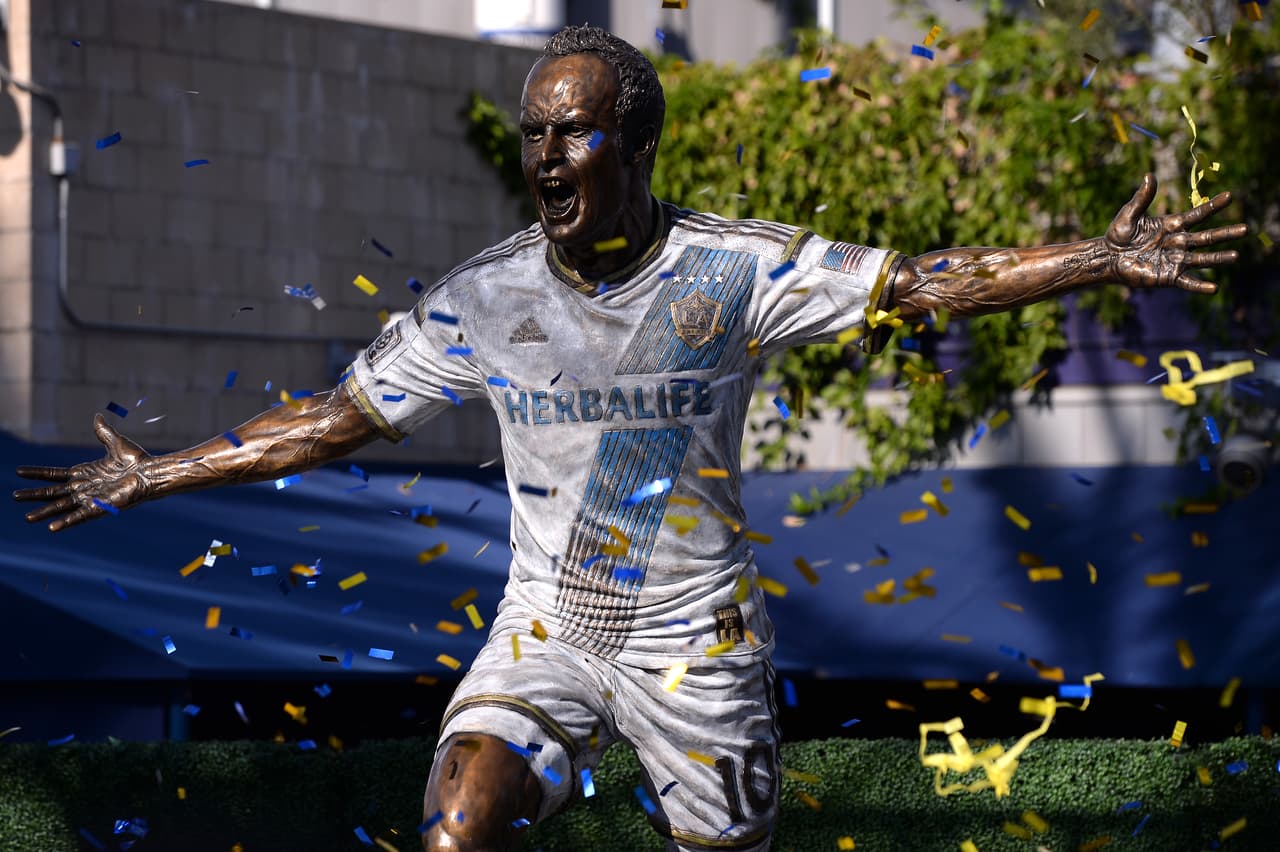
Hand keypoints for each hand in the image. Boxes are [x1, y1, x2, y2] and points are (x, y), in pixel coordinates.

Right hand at [13, 414, 156, 531]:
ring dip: (45, 512)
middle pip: (53, 492)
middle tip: (15, 496)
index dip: (37, 473)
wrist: (151, 471)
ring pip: (62, 506)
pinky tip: (52, 528)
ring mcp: (91, 498)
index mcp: (85, 472)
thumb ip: (103, 432)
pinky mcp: (100, 507)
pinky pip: (80, 516)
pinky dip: (66, 522)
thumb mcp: (115, 442)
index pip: (55, 474)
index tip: (19, 472)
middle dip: (34, 495)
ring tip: (28, 517)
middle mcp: (84, 487)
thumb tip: (97, 416)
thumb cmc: (136, 459)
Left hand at [1105, 172, 1247, 292]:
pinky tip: (1214, 288)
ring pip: (1203, 259)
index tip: (1230, 196)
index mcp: (1173, 225)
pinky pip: (1188, 282)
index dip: (1213, 206)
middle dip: (1226, 233)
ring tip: (1236, 256)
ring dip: (1219, 258)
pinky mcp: (1168, 277)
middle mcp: (1179, 242)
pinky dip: (1200, 286)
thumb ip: (1142, 198)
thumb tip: (1149, 175)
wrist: (1109, 257)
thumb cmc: (1119, 234)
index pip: (1198, 215)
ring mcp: (1175, 260)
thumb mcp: (1130, 214)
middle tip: (1246, 229)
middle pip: (1207, 237)